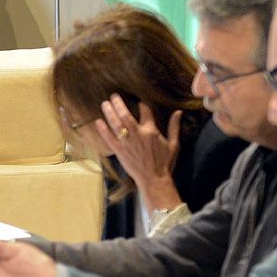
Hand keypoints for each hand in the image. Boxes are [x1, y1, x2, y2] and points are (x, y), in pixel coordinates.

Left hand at [88, 96, 182, 210]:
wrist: (155, 180)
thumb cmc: (165, 163)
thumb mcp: (174, 144)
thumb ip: (174, 127)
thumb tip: (179, 112)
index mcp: (151, 131)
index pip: (145, 111)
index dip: (142, 104)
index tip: (138, 100)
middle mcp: (138, 134)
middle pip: (126, 115)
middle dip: (119, 104)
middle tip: (114, 96)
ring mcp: (128, 143)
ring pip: (116, 124)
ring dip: (110, 113)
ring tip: (105, 104)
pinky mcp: (120, 151)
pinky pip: (109, 138)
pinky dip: (103, 130)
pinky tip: (98, 121)